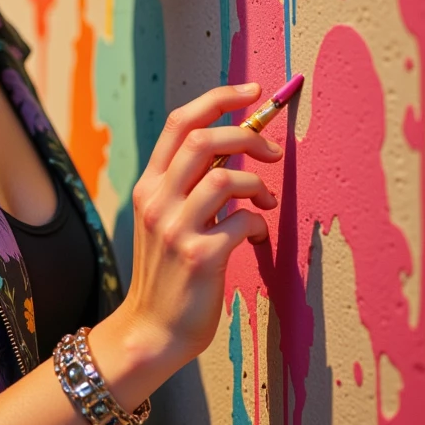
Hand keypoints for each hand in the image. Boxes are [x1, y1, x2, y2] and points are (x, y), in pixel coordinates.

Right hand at [114, 83, 281, 373]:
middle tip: (274, 152)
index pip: (180, 122)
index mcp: (149, 186)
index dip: (219, 99)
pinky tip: (257, 239)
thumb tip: (233, 149)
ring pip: (226, 176)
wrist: (151, 331)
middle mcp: (157, 200)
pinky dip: (260, 224)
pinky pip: (244, 221)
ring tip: (265, 202)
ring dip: (258, 184)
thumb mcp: (166, 221)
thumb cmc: (169, 274)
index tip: (254, 92)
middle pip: (204, 138)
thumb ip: (188, 187)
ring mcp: (176, 228)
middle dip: (249, 135)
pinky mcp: (200, 256)